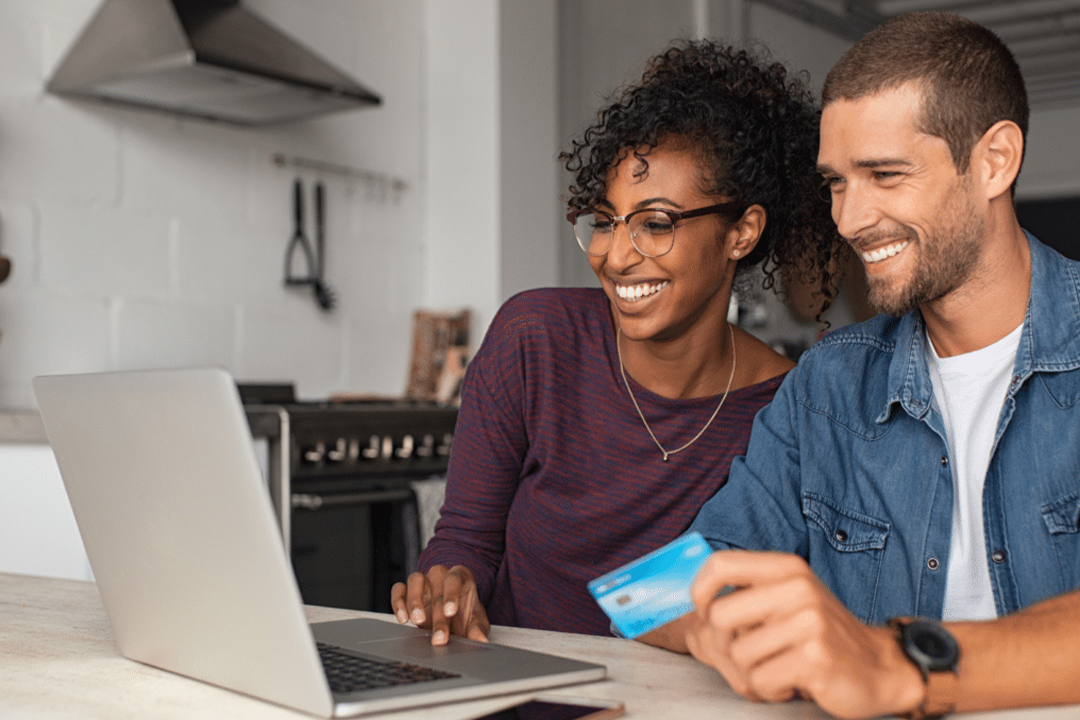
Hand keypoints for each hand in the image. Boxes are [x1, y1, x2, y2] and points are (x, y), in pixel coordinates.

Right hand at [389, 564, 490, 645]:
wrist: (452, 612)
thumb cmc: (464, 612)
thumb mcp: (475, 620)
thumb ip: (478, 629)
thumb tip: (481, 640)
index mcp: (460, 576)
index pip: (455, 580)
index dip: (452, 595)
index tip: (451, 612)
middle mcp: (440, 575)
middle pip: (436, 590)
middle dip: (437, 617)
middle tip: (439, 638)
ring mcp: (423, 580)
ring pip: (415, 581)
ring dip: (415, 602)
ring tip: (417, 621)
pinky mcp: (406, 589)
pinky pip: (398, 589)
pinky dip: (398, 602)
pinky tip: (403, 618)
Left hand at [684, 550, 923, 719]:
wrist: (880, 666)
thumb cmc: (822, 635)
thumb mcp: (788, 600)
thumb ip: (747, 594)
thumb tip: (689, 604)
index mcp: (786, 568)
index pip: (719, 564)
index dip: (699, 592)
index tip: (705, 613)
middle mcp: (797, 587)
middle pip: (719, 616)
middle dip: (724, 645)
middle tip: (749, 655)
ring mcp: (808, 622)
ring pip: (738, 654)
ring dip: (752, 672)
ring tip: (778, 668)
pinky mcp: (815, 658)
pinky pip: (761, 679)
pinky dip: (770, 689)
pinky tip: (792, 683)